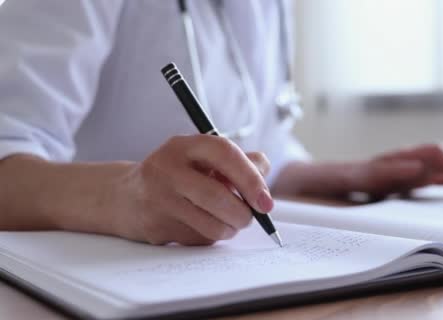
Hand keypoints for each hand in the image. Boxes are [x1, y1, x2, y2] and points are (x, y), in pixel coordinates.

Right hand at [108, 135, 272, 245]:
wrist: (127, 197)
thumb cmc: (179, 175)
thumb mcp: (204, 157)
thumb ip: (241, 161)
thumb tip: (264, 177)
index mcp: (183, 146)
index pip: (225, 154)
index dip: (251, 178)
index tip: (266, 202)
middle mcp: (167, 169)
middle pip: (217, 196)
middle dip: (243, 213)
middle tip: (250, 217)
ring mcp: (158, 199)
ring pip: (211, 224)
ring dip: (230, 228)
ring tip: (228, 220)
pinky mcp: (156, 227)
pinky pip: (199, 239)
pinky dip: (211, 236)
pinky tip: (201, 224)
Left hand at [351, 143, 442, 198]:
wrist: (349, 179)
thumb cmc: (361, 174)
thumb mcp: (375, 174)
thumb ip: (396, 170)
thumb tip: (419, 167)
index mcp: (406, 155)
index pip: (436, 152)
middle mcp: (413, 159)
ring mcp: (414, 168)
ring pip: (441, 169)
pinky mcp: (412, 179)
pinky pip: (435, 178)